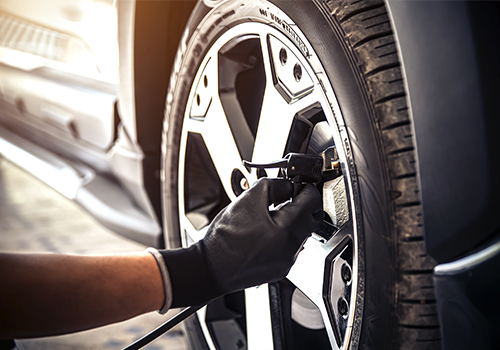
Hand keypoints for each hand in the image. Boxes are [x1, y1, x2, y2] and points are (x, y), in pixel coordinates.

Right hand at [160, 178, 322, 306]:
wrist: (211, 268)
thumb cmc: (225, 238)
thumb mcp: (248, 199)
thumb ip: (274, 186)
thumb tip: (289, 185)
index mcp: (287, 229)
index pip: (312, 201)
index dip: (306, 188)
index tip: (299, 184)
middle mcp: (292, 247)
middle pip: (311, 218)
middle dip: (303, 204)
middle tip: (288, 196)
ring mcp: (287, 261)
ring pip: (301, 233)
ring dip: (293, 221)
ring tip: (271, 215)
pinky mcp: (280, 268)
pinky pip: (291, 247)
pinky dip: (285, 236)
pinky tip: (266, 231)